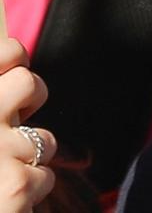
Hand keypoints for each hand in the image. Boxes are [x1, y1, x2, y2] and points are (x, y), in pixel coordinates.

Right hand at [0, 39, 55, 211]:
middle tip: (17, 115)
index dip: (13, 56)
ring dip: (27, 158)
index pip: (6, 52)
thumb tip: (16, 70)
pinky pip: (45, 176)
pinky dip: (30, 190)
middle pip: (29, 84)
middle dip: (30, 100)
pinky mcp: (18, 186)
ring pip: (42, 139)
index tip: (13, 65)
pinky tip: (6, 200)